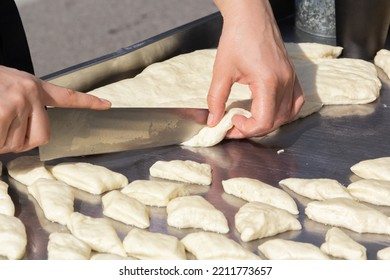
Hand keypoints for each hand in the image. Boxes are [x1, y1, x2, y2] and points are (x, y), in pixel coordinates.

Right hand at [0, 66, 110, 153]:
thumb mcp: (8, 89)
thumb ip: (24, 110)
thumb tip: (25, 141)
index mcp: (34, 87)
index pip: (68, 95)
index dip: (89, 102)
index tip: (107, 105)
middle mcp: (30, 93)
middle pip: (42, 137)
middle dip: (22, 142)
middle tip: (4, 130)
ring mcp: (17, 101)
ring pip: (16, 144)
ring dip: (0, 141)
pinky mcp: (3, 110)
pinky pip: (2, 143)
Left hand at [208, 0, 303, 137]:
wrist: (251, 16)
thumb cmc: (237, 38)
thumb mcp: (221, 72)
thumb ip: (216, 99)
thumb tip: (213, 121)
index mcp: (268, 82)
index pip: (264, 121)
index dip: (246, 129)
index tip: (231, 122)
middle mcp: (284, 82)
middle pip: (276, 121)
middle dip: (254, 129)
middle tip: (235, 126)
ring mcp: (291, 78)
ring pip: (288, 115)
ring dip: (269, 123)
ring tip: (250, 121)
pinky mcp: (292, 74)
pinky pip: (296, 101)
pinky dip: (284, 112)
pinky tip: (269, 111)